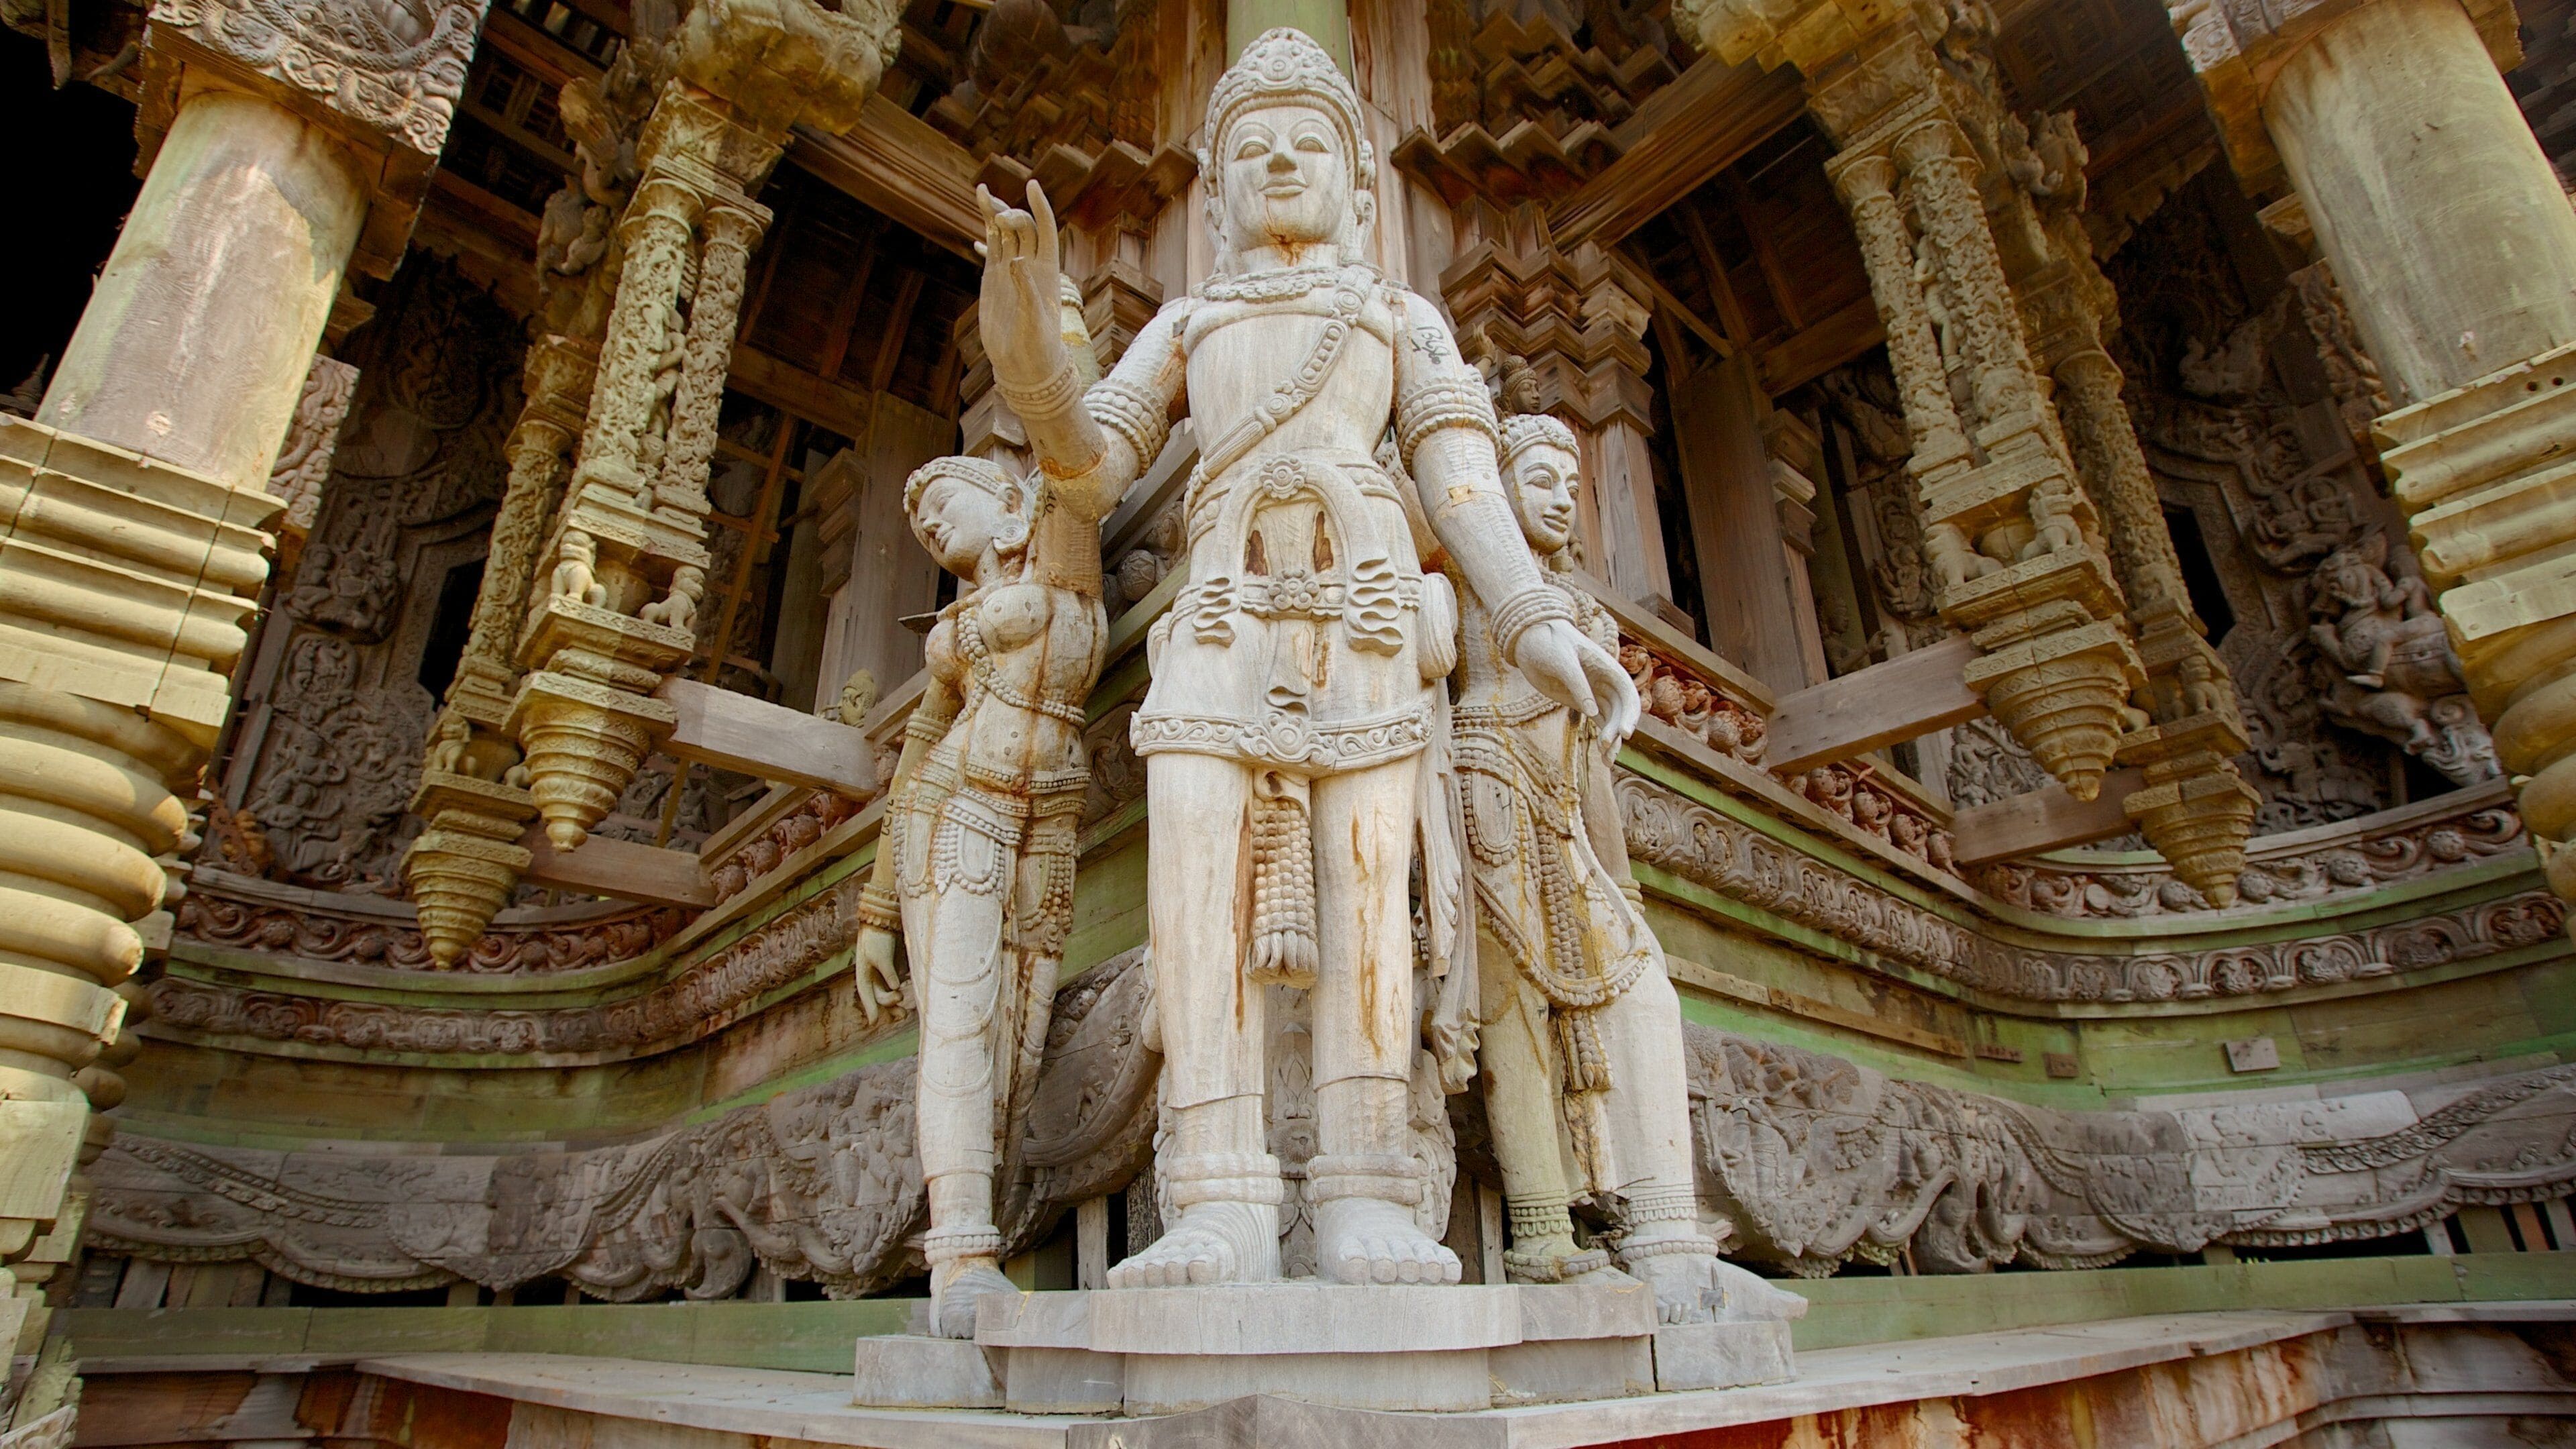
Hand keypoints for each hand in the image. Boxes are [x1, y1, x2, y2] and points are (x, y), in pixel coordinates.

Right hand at [854, 925, 904, 1023]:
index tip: (874, 1023)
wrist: (885, 921)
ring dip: (895, 1004)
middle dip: (889, 1007)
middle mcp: (873, 978)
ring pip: (888, 995)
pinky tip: (905, 1001)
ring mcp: (884, 976)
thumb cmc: (878, 937)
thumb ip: (888, 971)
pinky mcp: (896, 971)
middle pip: (880, 998)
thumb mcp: (880, 954)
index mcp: (863, 974)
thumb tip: (896, 988)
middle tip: (901, 1013)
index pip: (866, 994)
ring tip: (904, 1014)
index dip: (870, 1008)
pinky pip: (897, 988)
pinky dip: (900, 995)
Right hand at [977, 181, 1066, 396]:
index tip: (1031, 184)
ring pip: (1004, 235)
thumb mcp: (1033, 318)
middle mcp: (1029, 266)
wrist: (1024, 365)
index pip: (1045, 229)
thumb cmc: (1037, 346)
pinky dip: (985, 237)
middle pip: (1022, 227)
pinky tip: (979, 228)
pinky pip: (991, 251)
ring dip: (994, 214)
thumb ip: (1026, 289)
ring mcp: (1011, 272)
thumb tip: (1016, 260)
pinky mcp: (995, 281)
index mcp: (1046, 270)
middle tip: (999, 217)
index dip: (1039, 206)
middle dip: (1011, 213)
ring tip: (982, 192)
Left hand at [1513, 619, 1639, 750]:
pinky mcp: (1581, 702)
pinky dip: (1603, 739)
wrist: (1531, 639)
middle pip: (1622, 711)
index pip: (1628, 693)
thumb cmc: (1549, 643)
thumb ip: (1577, 684)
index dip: (1631, 713)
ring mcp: (1594, 693)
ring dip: (1612, 741)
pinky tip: (1603, 758)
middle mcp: (1605, 682)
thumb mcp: (1562, 661)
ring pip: (1612, 720)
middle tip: (1606, 748)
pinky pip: (1599, 722)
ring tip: (1607, 762)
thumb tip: (1593, 712)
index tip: (1625, 733)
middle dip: (1617, 731)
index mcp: (1607, 668)